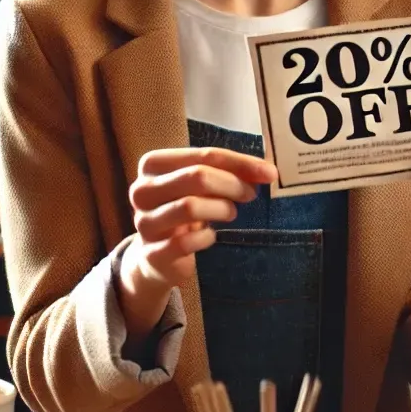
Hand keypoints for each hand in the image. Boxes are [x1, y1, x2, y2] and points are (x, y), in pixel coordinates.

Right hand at [117, 148, 276, 334]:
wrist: (157, 256)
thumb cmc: (184, 209)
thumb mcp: (201, 186)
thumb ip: (227, 172)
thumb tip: (266, 171)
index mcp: (153, 165)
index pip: (203, 155)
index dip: (240, 163)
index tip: (269, 173)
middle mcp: (142, 190)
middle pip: (196, 177)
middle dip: (232, 184)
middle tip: (250, 194)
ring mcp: (144, 223)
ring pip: (190, 206)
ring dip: (221, 208)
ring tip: (231, 212)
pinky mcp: (152, 253)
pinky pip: (186, 242)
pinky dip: (207, 238)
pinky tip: (211, 236)